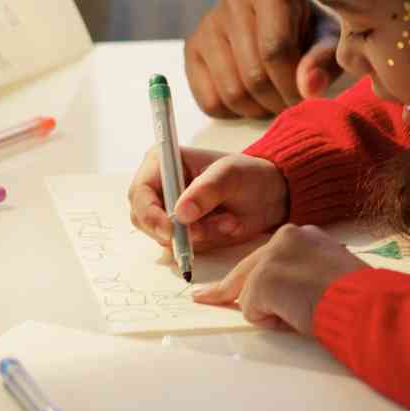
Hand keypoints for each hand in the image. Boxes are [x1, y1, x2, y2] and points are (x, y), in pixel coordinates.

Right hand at [128, 148, 287, 251]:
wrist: (270, 196)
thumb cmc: (248, 175)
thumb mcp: (231, 175)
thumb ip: (207, 191)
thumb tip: (180, 214)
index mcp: (162, 162)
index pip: (139, 193)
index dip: (150, 214)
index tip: (172, 230)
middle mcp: (159, 188)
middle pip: (145, 221)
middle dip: (176, 231)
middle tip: (206, 230)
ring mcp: (169, 212)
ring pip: (165, 237)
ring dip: (200, 235)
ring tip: (229, 220)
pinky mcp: (181, 232)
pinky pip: (182, 247)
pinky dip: (207, 242)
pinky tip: (227, 227)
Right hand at [185, 0, 336, 117]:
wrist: (279, 17)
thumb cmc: (309, 29)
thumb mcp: (328, 39)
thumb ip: (323, 61)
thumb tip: (309, 88)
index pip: (275, 50)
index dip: (292, 85)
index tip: (306, 99)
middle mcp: (233, 2)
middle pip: (253, 75)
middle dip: (278, 101)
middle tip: (291, 104)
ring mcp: (207, 24)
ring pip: (231, 92)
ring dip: (258, 110)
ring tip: (275, 101)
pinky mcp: (191, 48)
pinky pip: (208, 100)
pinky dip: (233, 112)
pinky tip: (252, 99)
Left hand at [192, 223, 364, 332]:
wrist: (362, 301)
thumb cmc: (356, 293)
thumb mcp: (329, 271)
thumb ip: (305, 272)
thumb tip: (291, 291)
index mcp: (302, 235)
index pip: (267, 256)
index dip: (250, 275)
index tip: (227, 283)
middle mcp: (284, 238)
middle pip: (246, 272)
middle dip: (222, 289)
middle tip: (200, 297)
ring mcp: (271, 258)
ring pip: (250, 295)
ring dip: (272, 312)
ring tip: (305, 312)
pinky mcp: (262, 280)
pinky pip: (252, 312)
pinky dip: (272, 321)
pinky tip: (297, 314)